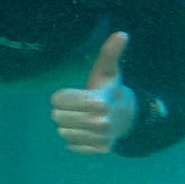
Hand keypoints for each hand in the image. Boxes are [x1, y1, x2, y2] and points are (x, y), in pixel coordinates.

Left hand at [50, 32, 138, 153]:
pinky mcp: (99, 150)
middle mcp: (102, 122)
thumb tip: (122, 34)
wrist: (127, 116)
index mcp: (100, 101)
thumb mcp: (107, 71)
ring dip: (67, 125)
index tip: (71, 94)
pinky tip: (85, 131)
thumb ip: (110, 53)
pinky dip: (74, 138)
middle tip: (76, 107)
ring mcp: (101, 138)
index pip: (58, 100)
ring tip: (80, 119)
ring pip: (62, 132)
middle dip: (63, 110)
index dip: (61, 96)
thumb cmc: (109, 89)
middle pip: (58, 117)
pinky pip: (70, 145)